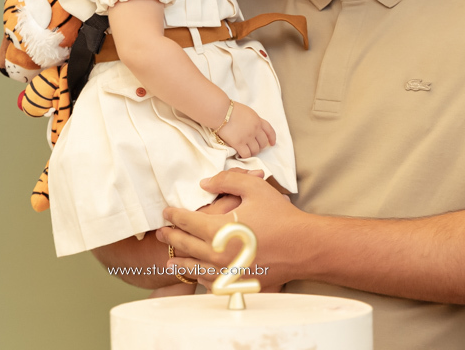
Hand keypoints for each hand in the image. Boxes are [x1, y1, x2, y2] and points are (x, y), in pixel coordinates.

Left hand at [158, 170, 303, 289]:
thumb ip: (226, 180)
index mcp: (218, 230)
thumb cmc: (280, 216)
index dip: (174, 216)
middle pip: (186, 245)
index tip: (166, 212)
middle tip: (161, 233)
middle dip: (171, 237)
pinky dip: (201, 278)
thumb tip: (204, 183)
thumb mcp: (254, 188)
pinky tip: (198, 274)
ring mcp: (227, 273)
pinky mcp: (237, 284)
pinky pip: (212, 284)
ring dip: (180, 263)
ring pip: (194, 269)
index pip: (187, 222)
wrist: (303, 247)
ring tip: (169, 261)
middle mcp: (218, 255)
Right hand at [217, 102, 275, 157]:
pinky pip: (246, 154)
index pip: (270, 131)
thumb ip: (252, 120)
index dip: (272, 138)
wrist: (221, 111)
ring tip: (247, 151)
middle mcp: (255, 129)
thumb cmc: (230, 109)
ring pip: (256, 150)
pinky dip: (245, 156)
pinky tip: (240, 154)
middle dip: (260, 147)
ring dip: (252, 152)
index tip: (272, 143)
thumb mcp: (247, 111)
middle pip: (263, 143)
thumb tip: (252, 127)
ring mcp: (248, 137)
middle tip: (254, 148)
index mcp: (258, 120)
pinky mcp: (239, 143)